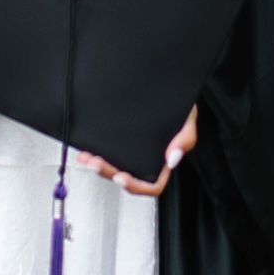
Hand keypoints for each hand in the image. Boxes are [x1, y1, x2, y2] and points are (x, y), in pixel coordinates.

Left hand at [76, 104, 196, 197]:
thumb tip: (172, 159)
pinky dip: (93, 152)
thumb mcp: (188, 120)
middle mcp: (144, 161)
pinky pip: (105, 153)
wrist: (167, 88)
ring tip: (86, 158)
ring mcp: (130, 152)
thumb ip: (185, 139)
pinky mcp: (119, 141)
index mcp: (161, 162)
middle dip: (107, 173)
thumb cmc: (180, 107)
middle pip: (125, 178)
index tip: (122, 177)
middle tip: (95, 163)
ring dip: (97, 166)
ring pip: (112, 168)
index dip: (135, 186)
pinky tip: (86, 149)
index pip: (151, 185)